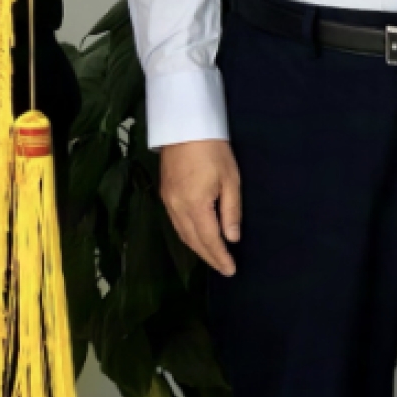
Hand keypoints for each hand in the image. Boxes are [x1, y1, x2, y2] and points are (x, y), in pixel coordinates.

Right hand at [159, 137, 241, 276]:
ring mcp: (168, 201)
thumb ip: (231, 211)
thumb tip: (232, 238)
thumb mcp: (230, 179)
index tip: (230, 270)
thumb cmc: (213, 150)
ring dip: (197, 249)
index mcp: (195, 205)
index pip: (209, 240)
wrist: (184, 126)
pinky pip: (176, 223)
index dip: (220, 257)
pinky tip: (197, 238)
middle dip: (209, 257)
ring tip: (213, 258)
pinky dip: (188, 236)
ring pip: (182, 234)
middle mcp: (177, 208)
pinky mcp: (165, 194)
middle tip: (224, 269)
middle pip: (193, 241)